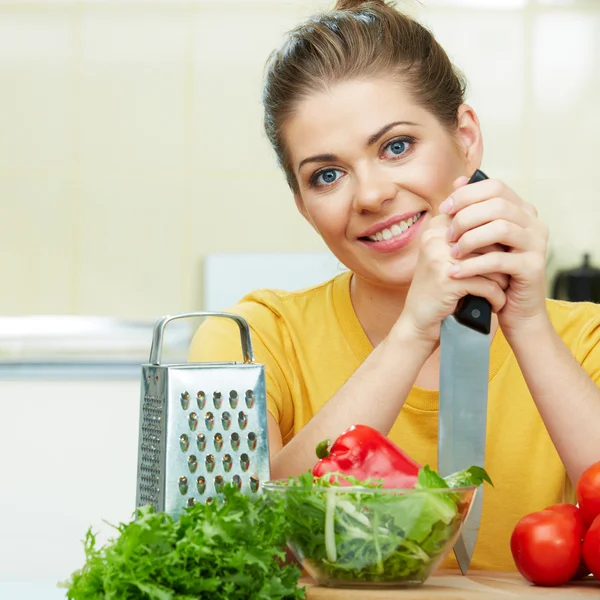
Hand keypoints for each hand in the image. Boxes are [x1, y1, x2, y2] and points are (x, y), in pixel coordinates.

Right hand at [397, 213, 507, 344]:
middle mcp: (435, 237)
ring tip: (502, 291)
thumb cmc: (439, 288)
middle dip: (503, 261)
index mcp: (436, 227)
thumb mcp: (450, 257)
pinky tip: (496, 304)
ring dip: (502, 280)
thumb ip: (471, 239)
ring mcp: (438, 257)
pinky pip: (487, 284)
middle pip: (488, 241)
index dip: (497, 243)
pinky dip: (496, 296)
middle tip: (507, 277)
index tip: (503, 259)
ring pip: (491, 262)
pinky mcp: (446, 279)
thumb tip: (510, 228)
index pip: (481, 223)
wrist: (418, 319)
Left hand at [441, 176, 548, 335]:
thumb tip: (457, 182)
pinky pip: (499, 260)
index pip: (495, 187)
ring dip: (469, 239)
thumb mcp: (480, 239)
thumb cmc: (492, 272)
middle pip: (497, 204)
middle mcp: (534, 223)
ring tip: (452, 254)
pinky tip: (455, 272)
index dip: (467, 194)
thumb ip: (471, 212)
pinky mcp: (533, 267)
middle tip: (446, 235)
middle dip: (465, 217)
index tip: (444, 208)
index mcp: (522, 210)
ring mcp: (537, 244)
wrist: (514, 310)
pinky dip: (473, 265)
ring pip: (500, 228)